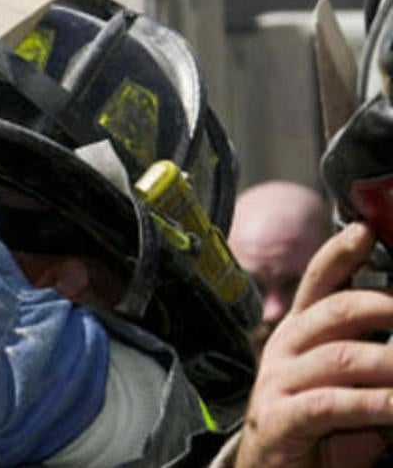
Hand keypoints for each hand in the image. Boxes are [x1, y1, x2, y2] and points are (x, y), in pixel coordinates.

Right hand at [237, 223, 392, 467]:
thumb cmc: (323, 429)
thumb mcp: (354, 385)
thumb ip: (378, 357)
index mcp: (301, 332)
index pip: (318, 281)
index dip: (340, 253)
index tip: (366, 230)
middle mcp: (286, 348)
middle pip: (335, 310)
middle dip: (385, 306)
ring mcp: (278, 382)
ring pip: (342, 357)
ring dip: (392, 365)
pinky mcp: (279, 418)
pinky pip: (332, 403)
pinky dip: (375, 404)